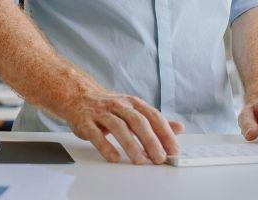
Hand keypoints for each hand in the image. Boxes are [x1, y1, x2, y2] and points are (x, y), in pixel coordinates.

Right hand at [62, 91, 183, 164]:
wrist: (77, 96)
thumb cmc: (109, 107)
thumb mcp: (133, 110)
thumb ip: (155, 121)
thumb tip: (179, 128)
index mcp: (132, 103)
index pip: (152, 116)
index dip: (164, 133)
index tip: (173, 150)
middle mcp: (118, 106)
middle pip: (137, 121)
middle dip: (150, 140)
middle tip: (159, 158)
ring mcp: (101, 113)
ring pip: (118, 126)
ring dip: (130, 145)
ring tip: (139, 160)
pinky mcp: (85, 122)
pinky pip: (95, 134)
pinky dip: (105, 146)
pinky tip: (114, 157)